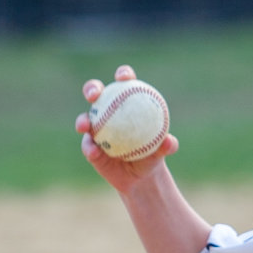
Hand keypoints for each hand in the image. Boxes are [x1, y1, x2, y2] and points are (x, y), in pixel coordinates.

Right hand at [75, 65, 179, 189]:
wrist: (140, 177)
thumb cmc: (152, 156)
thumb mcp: (161, 151)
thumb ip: (166, 145)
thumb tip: (169, 142)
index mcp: (127, 104)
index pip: (124, 84)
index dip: (122, 75)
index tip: (124, 78)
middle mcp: (107, 112)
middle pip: (97, 94)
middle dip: (92, 88)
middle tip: (94, 94)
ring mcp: (96, 129)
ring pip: (85, 119)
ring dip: (82, 120)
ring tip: (84, 125)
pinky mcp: (89, 146)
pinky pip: (87, 145)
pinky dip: (89, 147)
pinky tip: (93, 152)